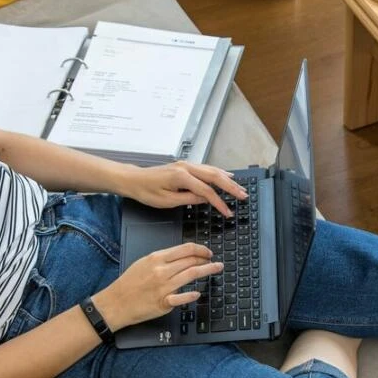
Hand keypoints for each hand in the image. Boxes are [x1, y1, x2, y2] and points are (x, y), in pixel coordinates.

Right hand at [93, 242, 223, 330]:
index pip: (185, 249)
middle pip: (191, 261)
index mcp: (156, 258)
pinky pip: (182, 297)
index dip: (200, 249)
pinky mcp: (163, 302)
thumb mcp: (143, 263)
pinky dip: (191, 295)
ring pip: (191, 275)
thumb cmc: (129, 283)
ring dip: (207, 271)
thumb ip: (162, 259)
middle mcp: (161, 271)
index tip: (208, 252)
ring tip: (216, 269)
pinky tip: (198, 293)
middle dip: (206, 260)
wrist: (116, 302)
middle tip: (214, 261)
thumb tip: (182, 256)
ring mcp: (163, 287)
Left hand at [121, 161, 247, 216]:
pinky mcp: (184, 166)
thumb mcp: (166, 201)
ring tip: (240, 188)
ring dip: (228, 179)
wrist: (134, 179)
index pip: (207, 191)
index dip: (220, 203)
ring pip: (212, 170)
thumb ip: (188, 199)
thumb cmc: (146, 191)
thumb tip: (205, 200)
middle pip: (215, 176)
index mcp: (182, 177)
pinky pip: (206, 168)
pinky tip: (226, 176)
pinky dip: (218, 173)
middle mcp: (186, 167)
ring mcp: (186, 164)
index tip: (228, 212)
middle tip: (243, 196)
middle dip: (231, 187)